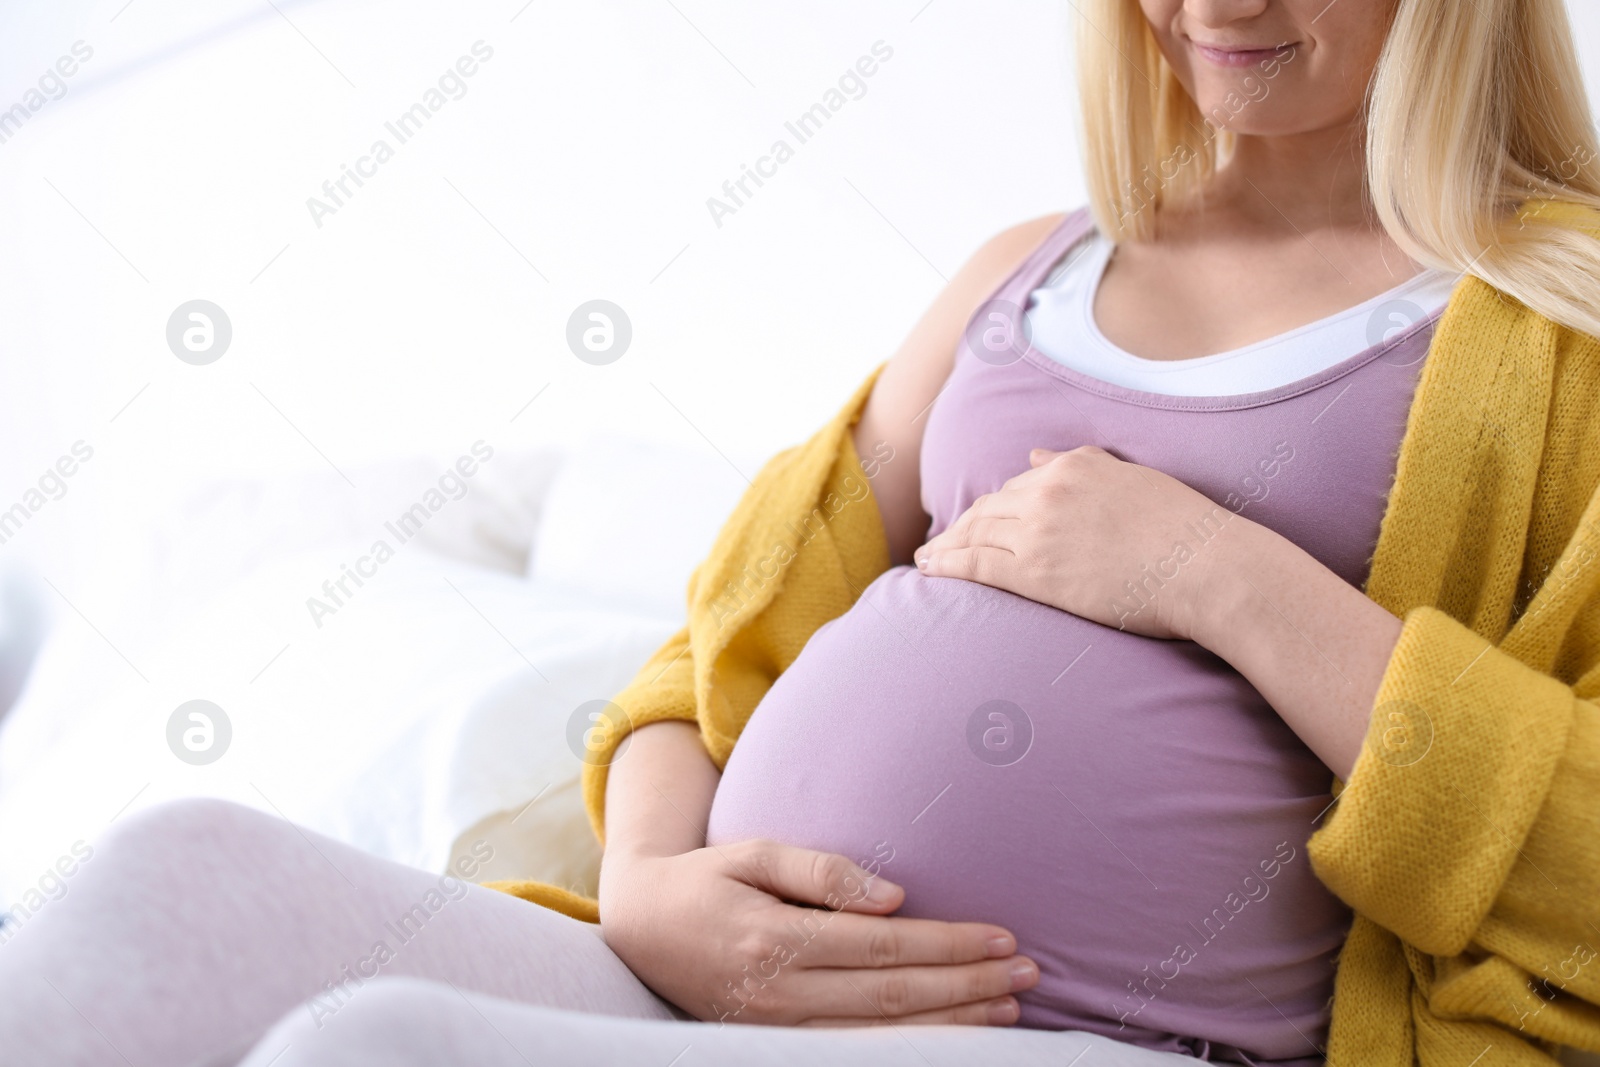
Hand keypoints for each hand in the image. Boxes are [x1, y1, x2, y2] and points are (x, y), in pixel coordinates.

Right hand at [599, 838, 1037, 1026]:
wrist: (642, 929)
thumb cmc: (706, 879)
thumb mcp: (752, 852)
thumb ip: (820, 870)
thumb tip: (895, 897)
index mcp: (777, 940)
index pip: (886, 946)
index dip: (950, 943)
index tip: (1003, 935)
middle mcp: (781, 995)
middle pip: (897, 995)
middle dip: (969, 983)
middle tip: (1030, 971)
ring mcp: (779, 1031)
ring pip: (886, 1036)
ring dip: (955, 1022)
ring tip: (1011, 1007)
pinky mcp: (778, 1046)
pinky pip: (858, 1053)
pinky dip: (915, 1046)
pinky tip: (957, 1036)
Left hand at [914, 446, 1244, 639]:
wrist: (1208, 567)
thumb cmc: (1186, 532)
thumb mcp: (1132, 480)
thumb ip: (1082, 464)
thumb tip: (1036, 453)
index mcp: (1075, 465)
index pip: (1020, 483)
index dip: (994, 505)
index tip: (978, 518)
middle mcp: (1049, 490)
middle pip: (990, 507)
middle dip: (961, 524)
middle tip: (941, 540)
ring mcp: (1039, 530)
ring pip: (976, 533)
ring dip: (947, 544)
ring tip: (928, 557)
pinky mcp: (1036, 571)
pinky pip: (976, 564)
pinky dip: (947, 563)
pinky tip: (929, 568)